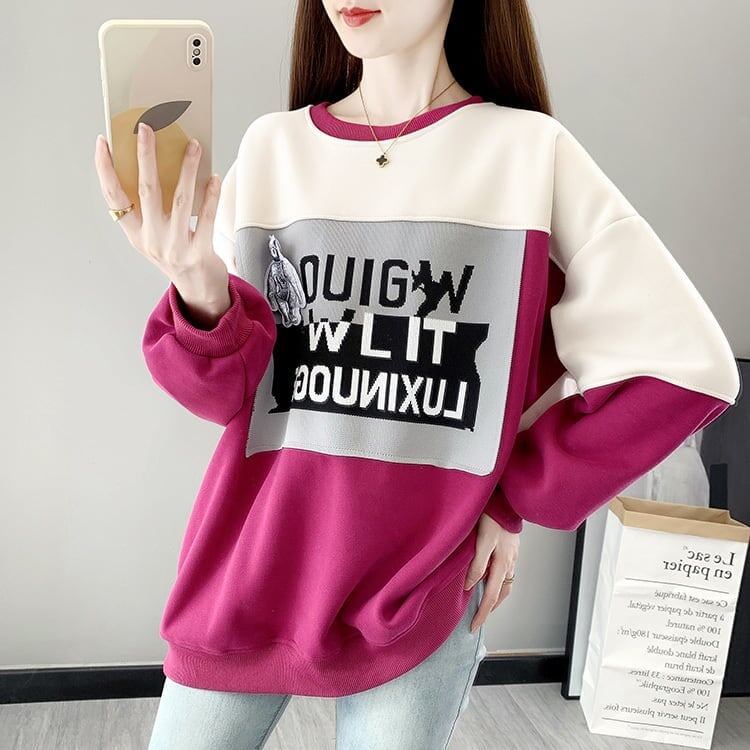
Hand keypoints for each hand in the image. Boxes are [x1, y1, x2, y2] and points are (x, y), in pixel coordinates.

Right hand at [94, 123, 229, 327]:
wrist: (200, 290)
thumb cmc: (178, 255)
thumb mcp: (156, 235)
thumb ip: (153, 208)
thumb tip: (158, 164)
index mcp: (136, 234)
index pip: (113, 197)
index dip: (105, 170)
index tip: (102, 142)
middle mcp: (151, 240)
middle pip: (146, 191)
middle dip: (145, 156)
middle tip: (146, 128)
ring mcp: (175, 247)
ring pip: (180, 200)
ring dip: (186, 169)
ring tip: (193, 144)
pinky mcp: (199, 253)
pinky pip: (206, 217)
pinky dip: (210, 195)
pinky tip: (213, 177)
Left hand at [464, 512, 519, 632]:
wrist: (506, 501)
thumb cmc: (492, 518)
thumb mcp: (482, 541)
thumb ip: (477, 564)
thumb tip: (470, 586)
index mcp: (503, 564)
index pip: (492, 596)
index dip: (483, 613)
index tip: (473, 626)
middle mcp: (510, 563)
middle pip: (502, 593)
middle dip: (490, 607)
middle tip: (478, 617)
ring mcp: (512, 556)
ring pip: (504, 583)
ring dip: (495, 594)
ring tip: (482, 601)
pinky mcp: (510, 549)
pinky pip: (504, 572)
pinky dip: (497, 580)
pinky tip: (488, 577)